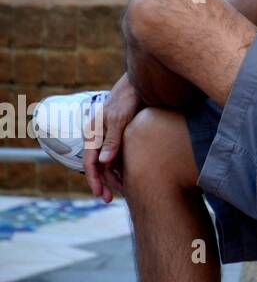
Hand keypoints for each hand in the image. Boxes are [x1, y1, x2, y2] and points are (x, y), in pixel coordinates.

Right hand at [83, 74, 144, 202]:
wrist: (141, 82)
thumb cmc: (128, 97)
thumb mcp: (121, 118)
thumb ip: (113, 139)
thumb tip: (104, 161)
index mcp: (93, 133)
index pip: (90, 162)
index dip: (94, 179)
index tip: (99, 194)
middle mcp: (98, 136)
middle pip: (98, 164)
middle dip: (103, 182)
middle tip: (110, 199)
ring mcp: (109, 135)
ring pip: (107, 161)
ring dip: (113, 176)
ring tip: (122, 191)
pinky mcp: (120, 134)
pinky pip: (117, 154)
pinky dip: (121, 166)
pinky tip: (128, 175)